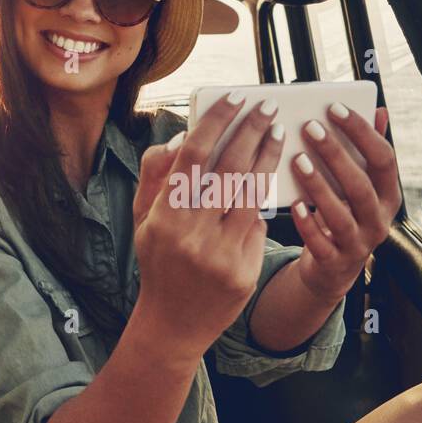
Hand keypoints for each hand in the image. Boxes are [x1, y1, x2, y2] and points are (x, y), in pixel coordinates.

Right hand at [130, 93, 285, 356]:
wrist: (172, 324)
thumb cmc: (158, 261)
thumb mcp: (144, 218)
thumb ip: (156, 174)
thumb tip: (186, 135)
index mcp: (164, 216)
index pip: (195, 157)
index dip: (217, 122)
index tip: (234, 98)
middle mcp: (192, 235)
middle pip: (230, 169)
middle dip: (252, 131)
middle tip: (267, 107)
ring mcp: (220, 255)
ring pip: (252, 194)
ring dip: (268, 158)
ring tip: (277, 134)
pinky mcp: (243, 272)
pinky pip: (258, 226)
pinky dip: (261, 201)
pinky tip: (267, 181)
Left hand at [289, 105, 400, 301]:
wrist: (333, 268)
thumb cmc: (344, 214)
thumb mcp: (360, 185)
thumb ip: (368, 151)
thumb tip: (379, 111)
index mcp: (388, 195)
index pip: (383, 158)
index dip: (361, 132)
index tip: (335, 108)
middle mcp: (378, 220)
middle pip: (361, 185)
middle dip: (336, 154)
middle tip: (310, 127)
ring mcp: (358, 244)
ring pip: (341, 215)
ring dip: (318, 186)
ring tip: (297, 160)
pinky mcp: (335, 262)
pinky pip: (321, 244)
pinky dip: (308, 224)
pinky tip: (294, 204)